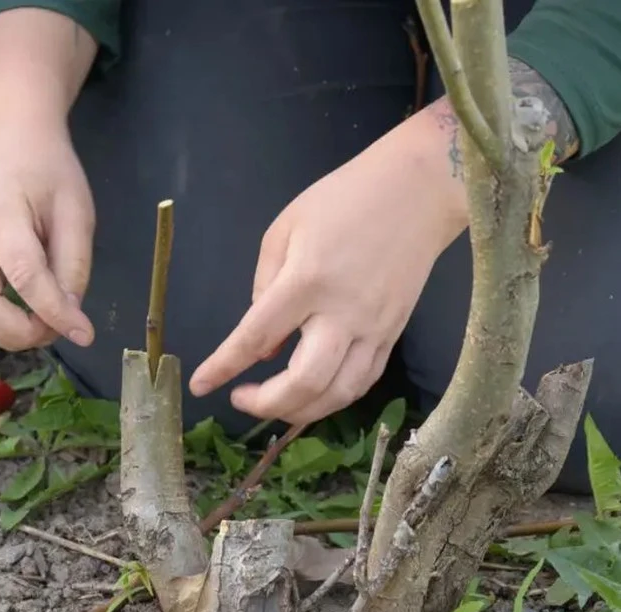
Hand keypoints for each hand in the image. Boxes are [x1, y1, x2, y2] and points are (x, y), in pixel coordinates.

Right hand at [0, 122, 96, 351]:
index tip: (85, 334)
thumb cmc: (45, 170)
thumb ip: (73, 264)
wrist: (3, 142)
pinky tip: (26, 310)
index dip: (54, 310)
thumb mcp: (75, 209)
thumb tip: (70, 316)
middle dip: (21, 332)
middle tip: (59, 327)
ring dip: (11, 333)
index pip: (23, 274)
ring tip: (47, 318)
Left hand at [188, 104, 469, 424]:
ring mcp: (374, 328)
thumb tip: (265, 344)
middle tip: (241, 398)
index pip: (257, 336)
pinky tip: (312, 395)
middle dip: (266, 404)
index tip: (201, 385)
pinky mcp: (394, 334)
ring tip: (273, 404)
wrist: (419, 191)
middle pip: (304, 381)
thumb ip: (264, 285)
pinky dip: (334, 399)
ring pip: (338, 393)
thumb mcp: (285, 227)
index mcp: (307, 280)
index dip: (224, 366)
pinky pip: (363, 381)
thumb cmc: (344, 199)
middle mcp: (342, 312)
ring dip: (300, 412)